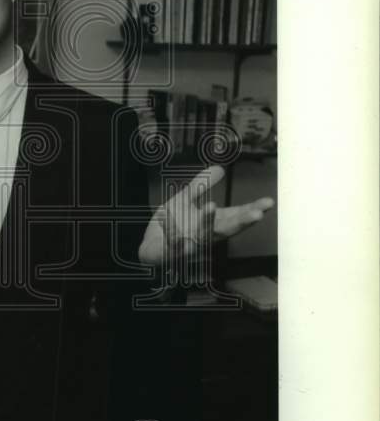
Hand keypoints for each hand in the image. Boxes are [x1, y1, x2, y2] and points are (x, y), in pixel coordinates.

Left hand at [138, 165, 274, 265]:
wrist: (151, 243)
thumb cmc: (174, 222)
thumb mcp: (187, 198)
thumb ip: (202, 184)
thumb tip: (220, 168)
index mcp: (213, 223)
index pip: (236, 216)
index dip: (252, 210)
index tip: (268, 203)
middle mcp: (206, 236)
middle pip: (227, 229)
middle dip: (242, 222)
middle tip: (258, 214)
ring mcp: (190, 245)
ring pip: (201, 236)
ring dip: (207, 223)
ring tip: (212, 206)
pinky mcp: (172, 252)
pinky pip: (176, 246)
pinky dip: (181, 242)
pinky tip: (184, 239)